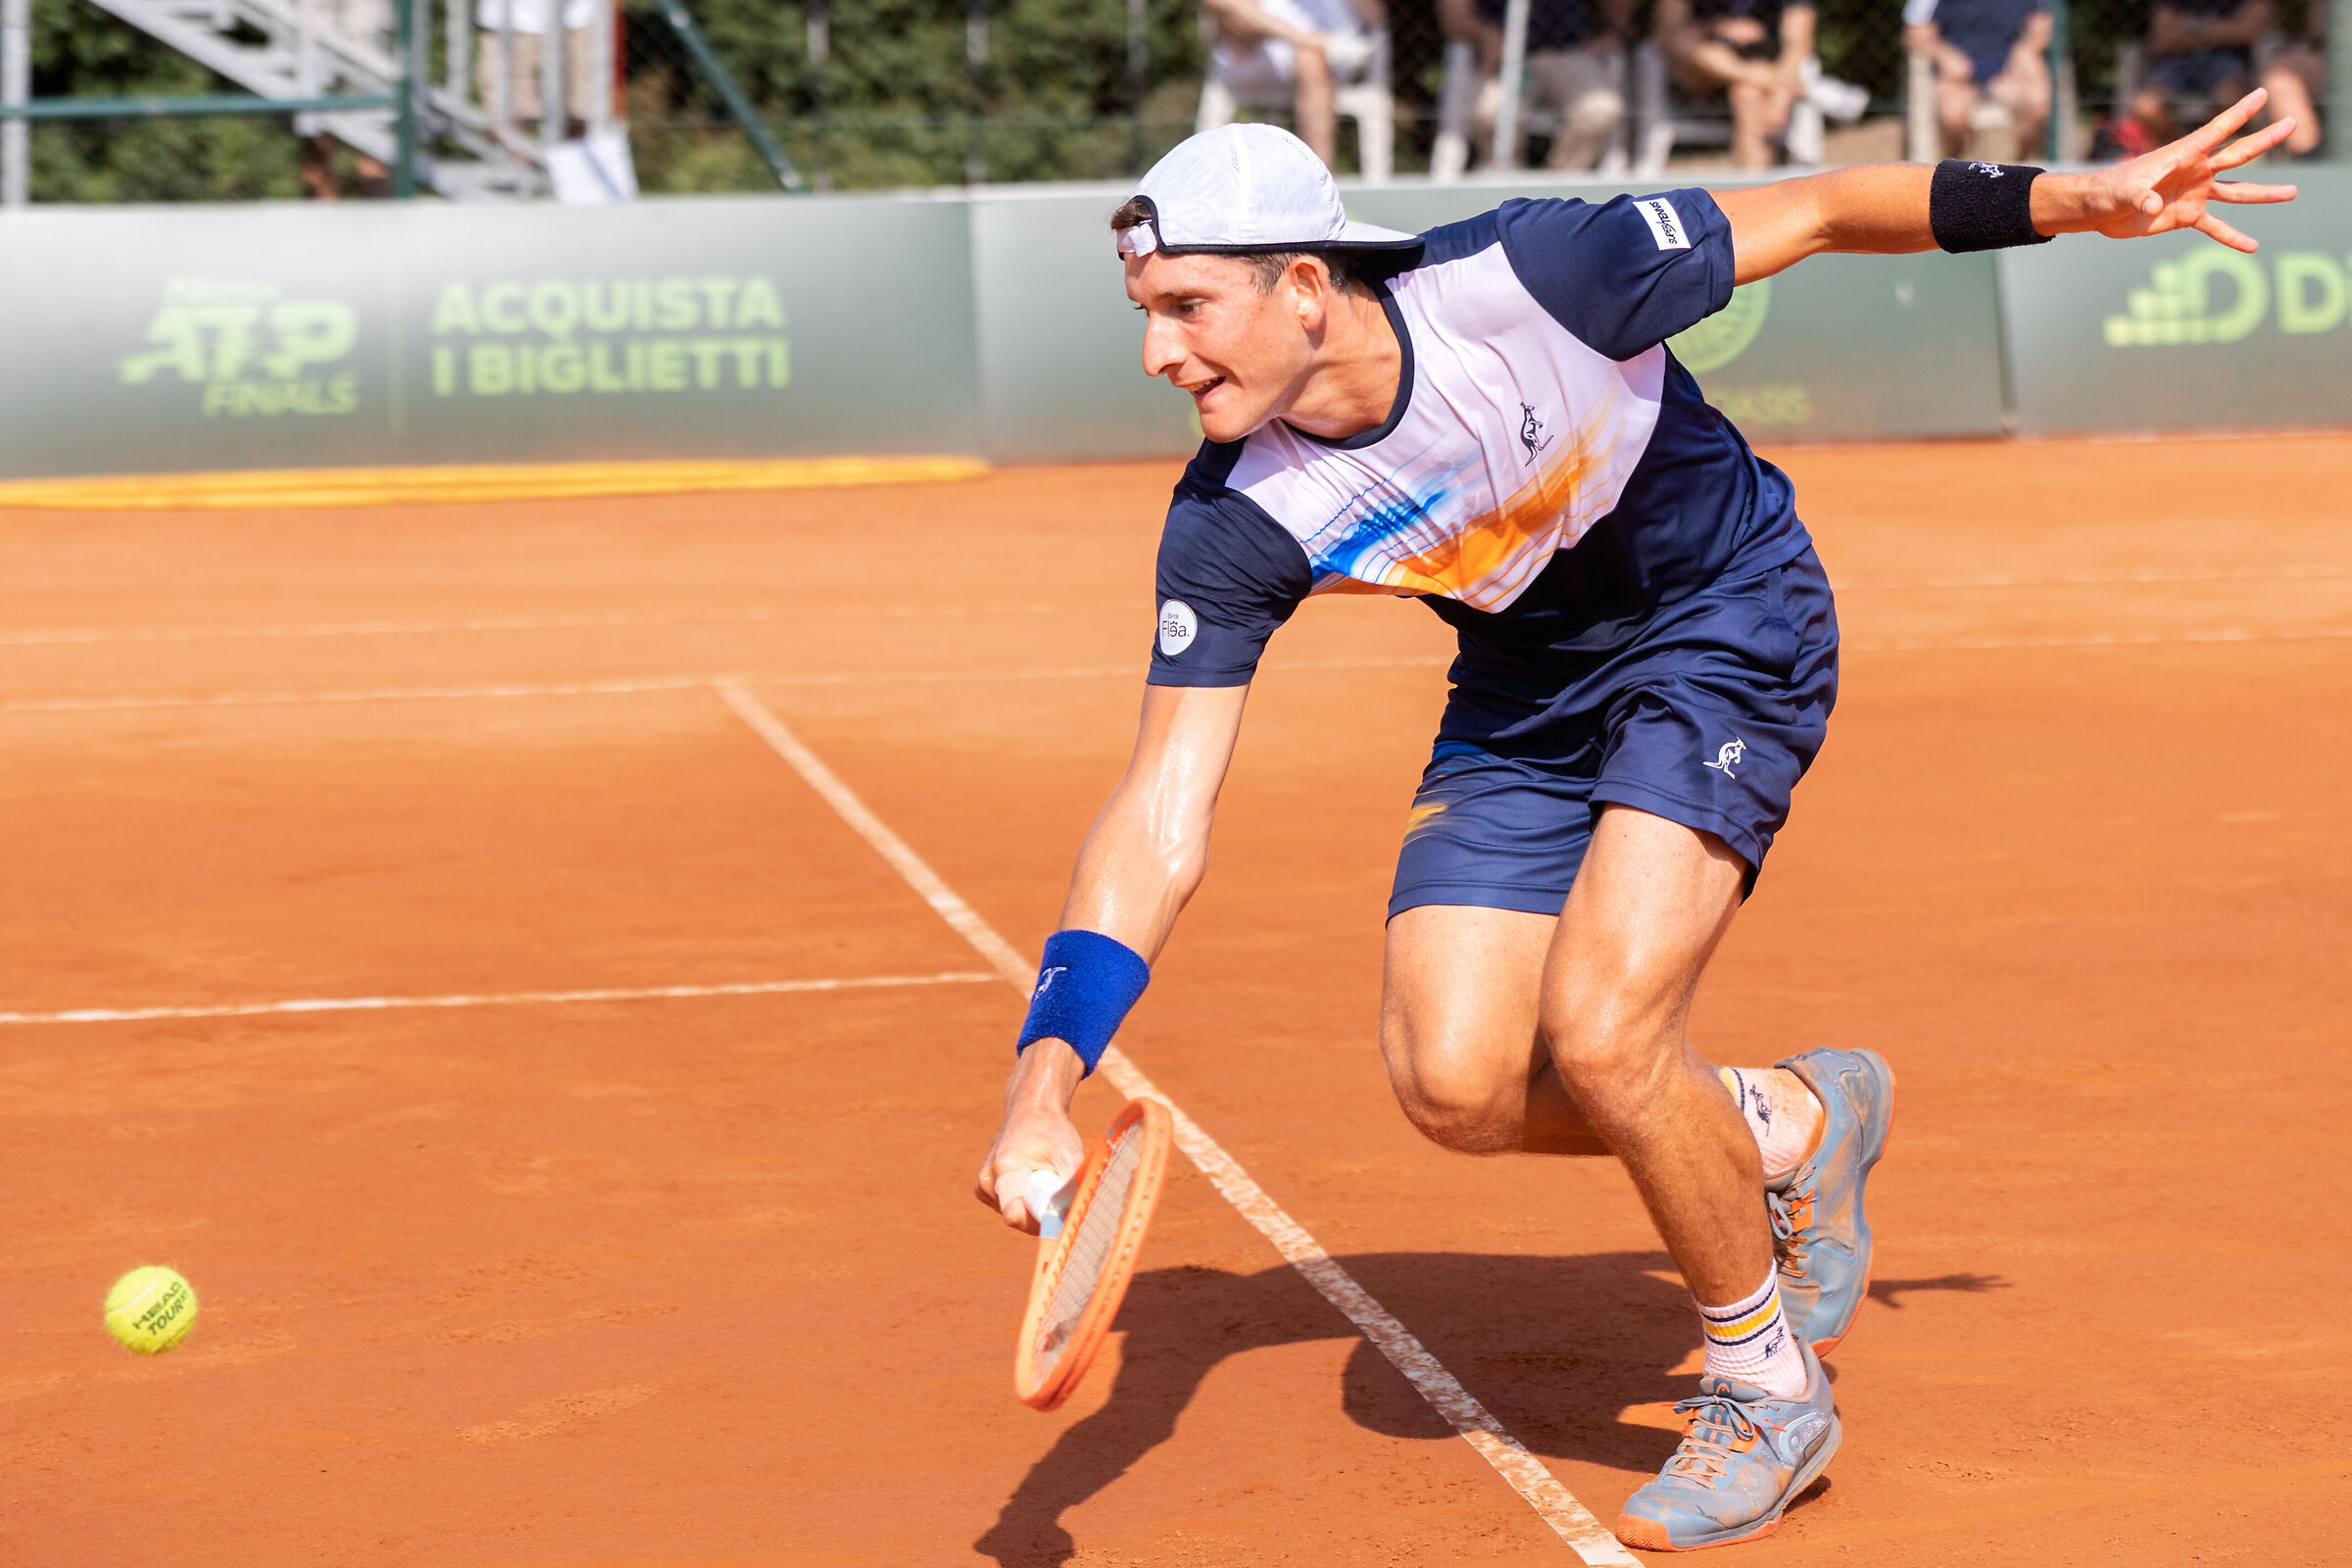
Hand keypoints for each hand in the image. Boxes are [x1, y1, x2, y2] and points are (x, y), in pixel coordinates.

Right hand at [974, 1039, 1086, 1233]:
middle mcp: (987, 1180)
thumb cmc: (1052, 1132)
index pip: (1016, 1216)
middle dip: (1043, 1214)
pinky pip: (1010, 1209)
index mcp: (1005, 1169)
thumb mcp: (1069, 1158)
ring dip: (1035, 1208)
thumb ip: (1070, 1191)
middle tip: (1059, 1190)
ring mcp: (982, 1186)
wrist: (1030, 1110)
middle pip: (1019, 1220)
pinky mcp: (984, 1190)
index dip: (1041, 1222)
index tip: (1062, 1214)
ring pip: (1016, 1217)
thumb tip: (1075, 1221)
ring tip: (1045, 1177)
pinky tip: (1033, 1180)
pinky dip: (1026, 1203)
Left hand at [2044, 89, 2297, 251]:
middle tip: (2293, 122)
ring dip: (2264, 194)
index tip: (2262, 93)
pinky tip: (2252, 246)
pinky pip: (2216, 227)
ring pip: (2237, 191)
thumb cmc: (2109, 191)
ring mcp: (2195, 193)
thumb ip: (2139, 196)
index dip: (2240, 112)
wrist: (2100, 210)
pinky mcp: (2188, 216)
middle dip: (2265, 139)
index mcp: (2183, 154)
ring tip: (2292, 193)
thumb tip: (2150, 205)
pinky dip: (2233, 237)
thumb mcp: (2123, 192)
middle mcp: (2196, 170)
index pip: (2217, 129)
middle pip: (2238, 153)